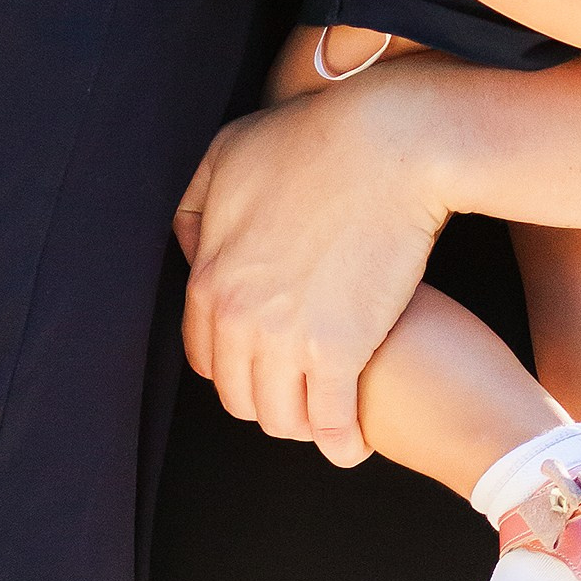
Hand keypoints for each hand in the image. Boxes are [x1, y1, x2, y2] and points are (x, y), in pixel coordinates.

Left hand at [177, 83, 449, 468]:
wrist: (390, 143)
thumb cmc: (315, 136)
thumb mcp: (230, 153)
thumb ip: (199, 206)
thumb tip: (190, 246)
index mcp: (209, 278)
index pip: (205, 356)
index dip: (234, 367)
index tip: (262, 367)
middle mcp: (238, 318)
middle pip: (239, 395)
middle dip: (265, 400)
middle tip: (298, 394)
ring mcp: (286, 339)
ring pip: (280, 416)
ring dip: (300, 424)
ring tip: (325, 418)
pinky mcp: (339, 352)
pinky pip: (330, 422)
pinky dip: (340, 442)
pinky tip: (350, 443)